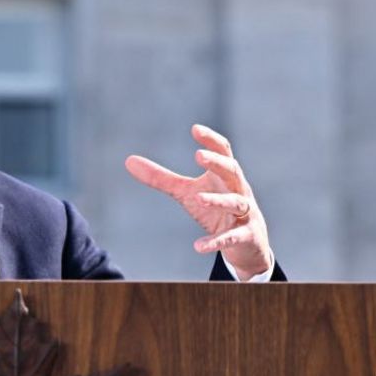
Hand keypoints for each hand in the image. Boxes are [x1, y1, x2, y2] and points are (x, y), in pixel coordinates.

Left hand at [124, 124, 272, 279]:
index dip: (211, 140)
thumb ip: (161, 178)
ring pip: (236, 203)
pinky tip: (198, 246)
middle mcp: (238, 190)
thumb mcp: (186, 192)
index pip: (223, 151)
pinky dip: (215, 241)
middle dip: (217, 163)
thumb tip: (128, 160)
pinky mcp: (246, 236)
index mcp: (224, 176)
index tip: (195, 129)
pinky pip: (231, 237)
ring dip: (219, 200)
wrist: (247, 244)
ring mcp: (245, 213)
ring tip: (199, 198)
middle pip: (232, 171)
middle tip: (198, 155)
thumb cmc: (215, 210)